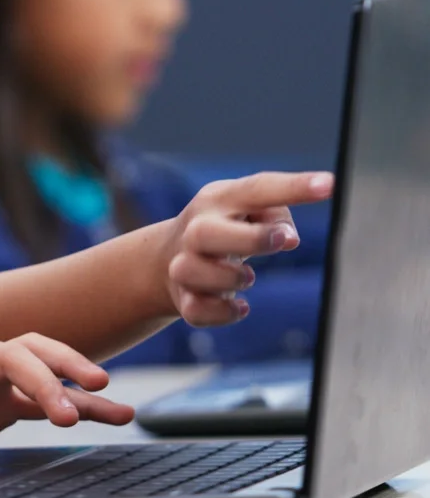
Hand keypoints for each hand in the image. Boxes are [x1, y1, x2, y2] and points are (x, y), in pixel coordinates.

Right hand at [165, 171, 332, 325]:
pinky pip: (198, 310)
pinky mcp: (184, 298)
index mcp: (218, 200)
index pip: (256, 189)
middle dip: (249, 239)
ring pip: (195, 272)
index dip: (293, 187)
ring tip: (247, 275)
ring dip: (231, 278)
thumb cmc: (225, 228)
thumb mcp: (246, 210)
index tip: (329, 185)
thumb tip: (289, 238)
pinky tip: (240, 305)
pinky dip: (223, 312)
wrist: (168, 257)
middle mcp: (196, 229)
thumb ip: (276, 216)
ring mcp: (184, 265)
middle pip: (206, 233)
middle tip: (281, 241)